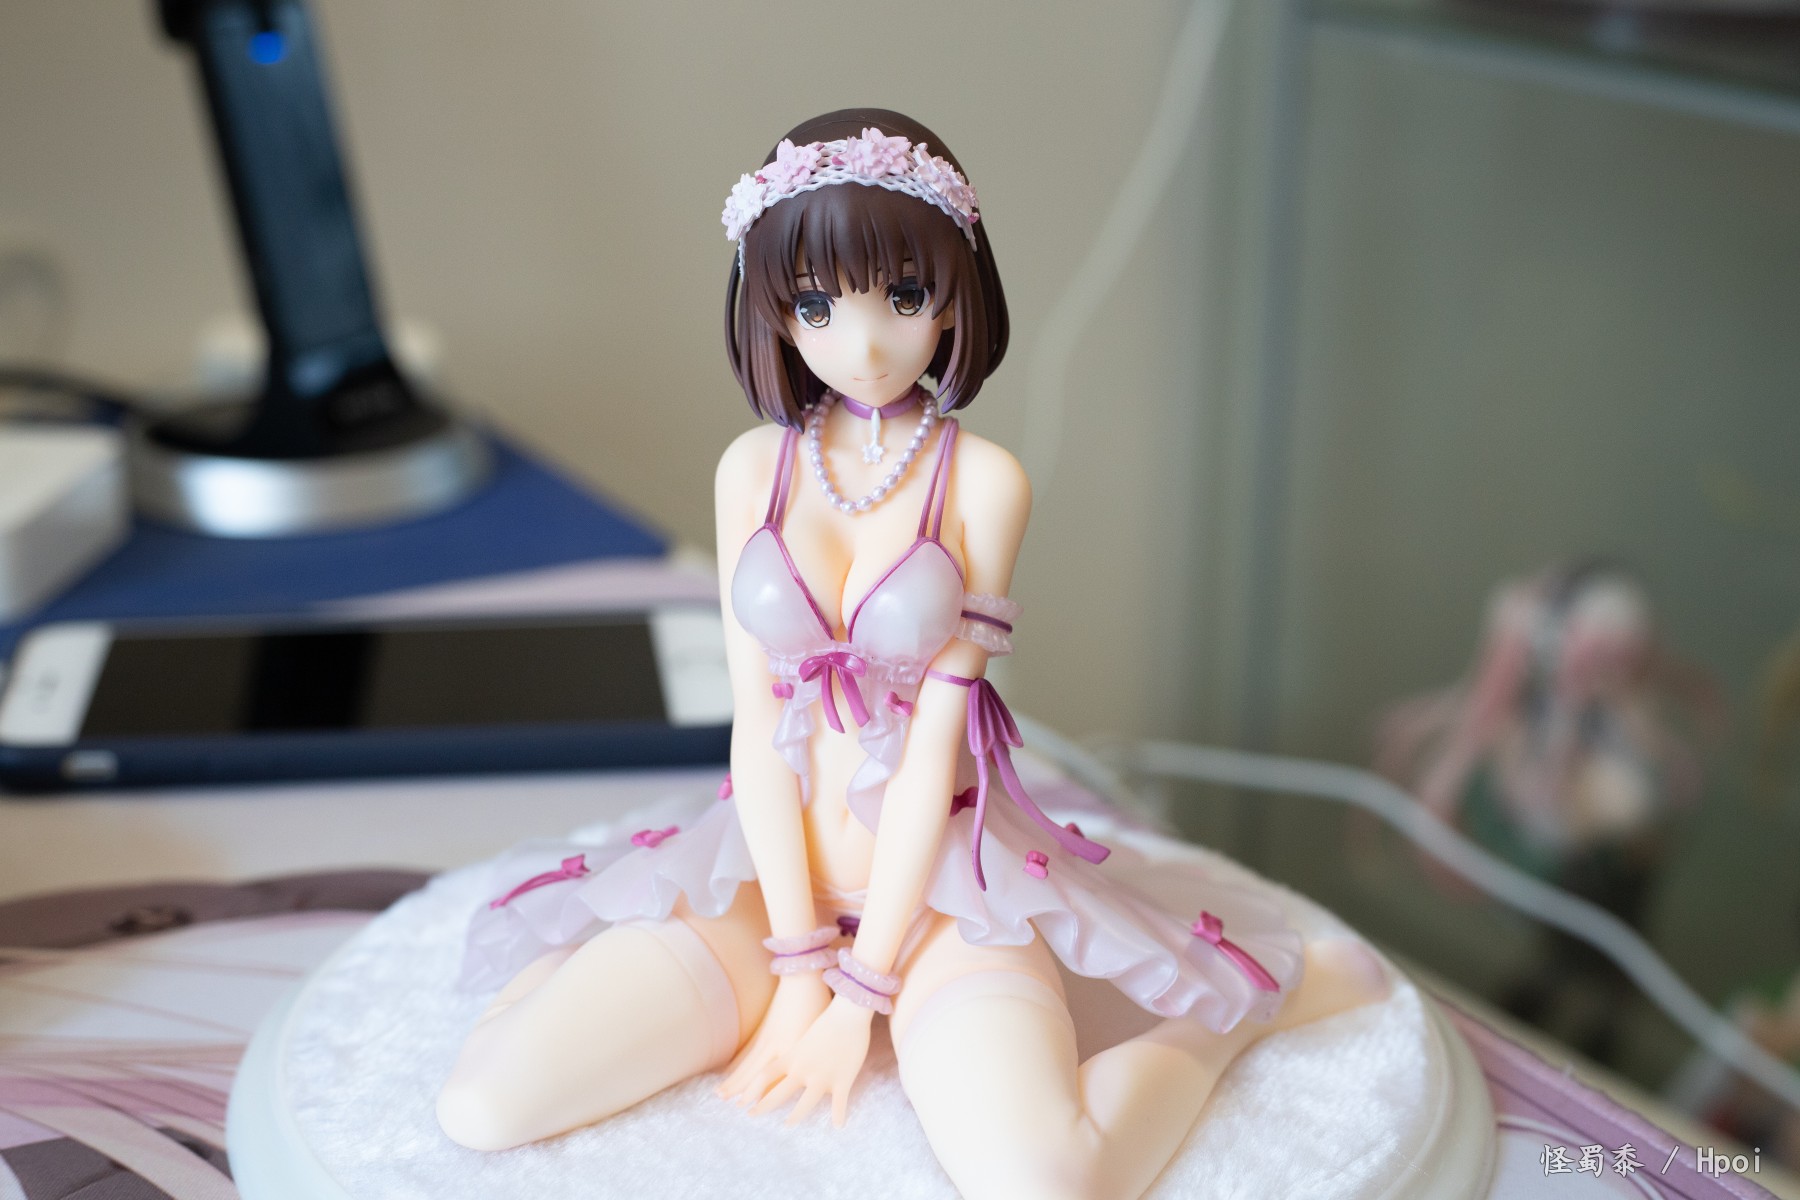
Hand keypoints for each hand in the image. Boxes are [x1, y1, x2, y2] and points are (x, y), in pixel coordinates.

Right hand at [717, 973, 829, 1102]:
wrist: (802, 979)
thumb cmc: (817, 1006)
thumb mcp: (818, 1035)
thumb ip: (812, 1057)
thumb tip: (814, 1076)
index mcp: (793, 1049)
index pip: (777, 1076)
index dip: (765, 1094)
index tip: (754, 1108)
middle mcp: (777, 1046)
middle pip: (756, 1074)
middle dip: (744, 1091)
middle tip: (733, 1107)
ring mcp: (767, 1038)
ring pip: (747, 1064)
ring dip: (735, 1080)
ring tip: (720, 1094)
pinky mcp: (763, 1030)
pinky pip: (747, 1053)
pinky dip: (737, 1065)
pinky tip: (728, 1073)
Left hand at [742, 995, 873, 1127]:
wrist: (848, 1011)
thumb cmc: (826, 1016)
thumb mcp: (803, 1033)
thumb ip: (794, 1049)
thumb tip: (788, 1056)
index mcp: (792, 1055)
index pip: (764, 1076)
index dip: (750, 1089)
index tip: (740, 1099)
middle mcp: (803, 1069)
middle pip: (777, 1094)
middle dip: (763, 1107)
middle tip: (751, 1115)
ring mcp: (822, 1076)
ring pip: (804, 1105)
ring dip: (795, 1117)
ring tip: (787, 1124)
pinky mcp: (843, 1080)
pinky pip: (838, 1104)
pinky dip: (838, 1116)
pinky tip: (838, 1126)